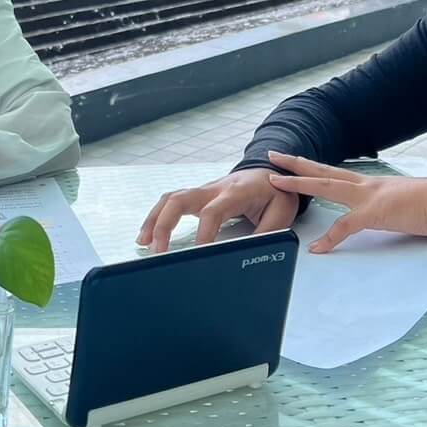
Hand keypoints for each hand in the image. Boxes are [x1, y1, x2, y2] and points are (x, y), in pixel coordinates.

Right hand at [136, 166, 298, 253]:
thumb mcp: (281, 212)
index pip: (213, 212)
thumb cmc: (275, 192)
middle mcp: (214, 189)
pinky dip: (158, 216)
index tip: (198, 253)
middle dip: (165, 223)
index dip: (204, 233)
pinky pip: (172, 201)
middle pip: (180, 199)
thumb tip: (249, 252)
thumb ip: (268, 232)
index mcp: (236, 192)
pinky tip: (149, 234)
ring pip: (171, 198)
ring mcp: (203, 190)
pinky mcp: (198, 196)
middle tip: (158, 250)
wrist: (269, 173)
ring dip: (155, 219)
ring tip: (144, 243)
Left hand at [264, 152, 426, 252]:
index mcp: (371, 185)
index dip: (314, 170)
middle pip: (323, 170)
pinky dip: (329, 239)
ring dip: (299, 183)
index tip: (295, 164)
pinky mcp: (374, 213)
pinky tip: (316, 248)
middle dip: (296, 164)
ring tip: (275, 181)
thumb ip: (389, 206)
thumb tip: (389, 211)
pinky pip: (345, 227)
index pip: (335, 174)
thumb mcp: (403, 203)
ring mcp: (368, 197)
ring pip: (325, 185)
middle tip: (273, 156)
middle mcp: (365, 185)